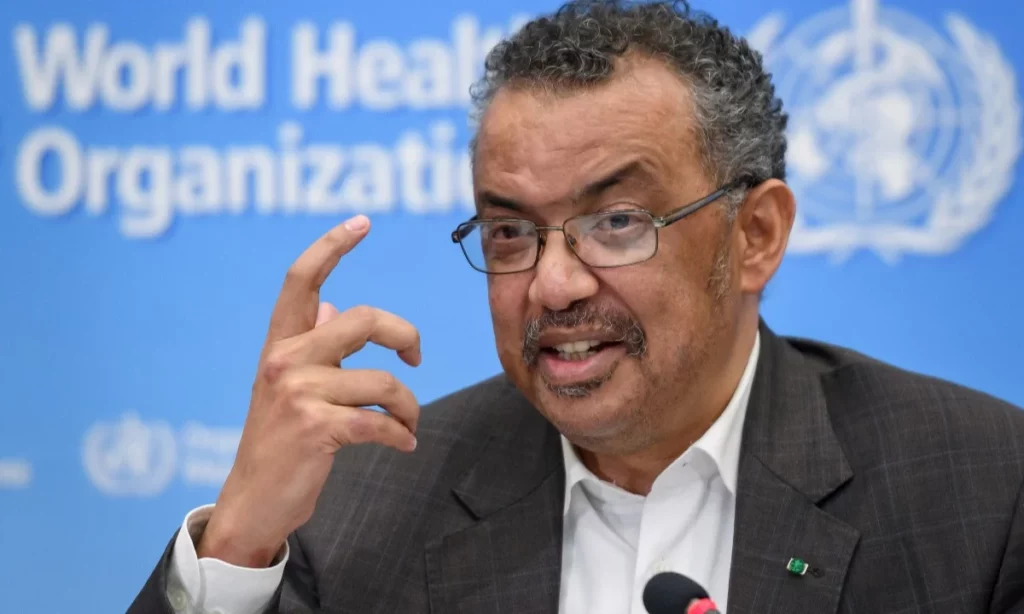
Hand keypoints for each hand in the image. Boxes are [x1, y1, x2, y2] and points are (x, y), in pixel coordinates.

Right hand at [196, 214, 421, 567]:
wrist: (253, 502)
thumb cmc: (280, 442)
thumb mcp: (287, 387)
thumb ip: (310, 345)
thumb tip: (331, 307)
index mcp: (280, 345)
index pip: (302, 280)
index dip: (332, 245)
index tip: (362, 221)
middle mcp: (284, 360)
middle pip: (364, 318)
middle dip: (406, 334)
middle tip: (418, 358)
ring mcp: (298, 394)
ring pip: (384, 380)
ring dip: (409, 406)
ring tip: (408, 423)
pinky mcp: (315, 429)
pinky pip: (380, 422)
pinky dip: (401, 434)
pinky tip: (404, 444)